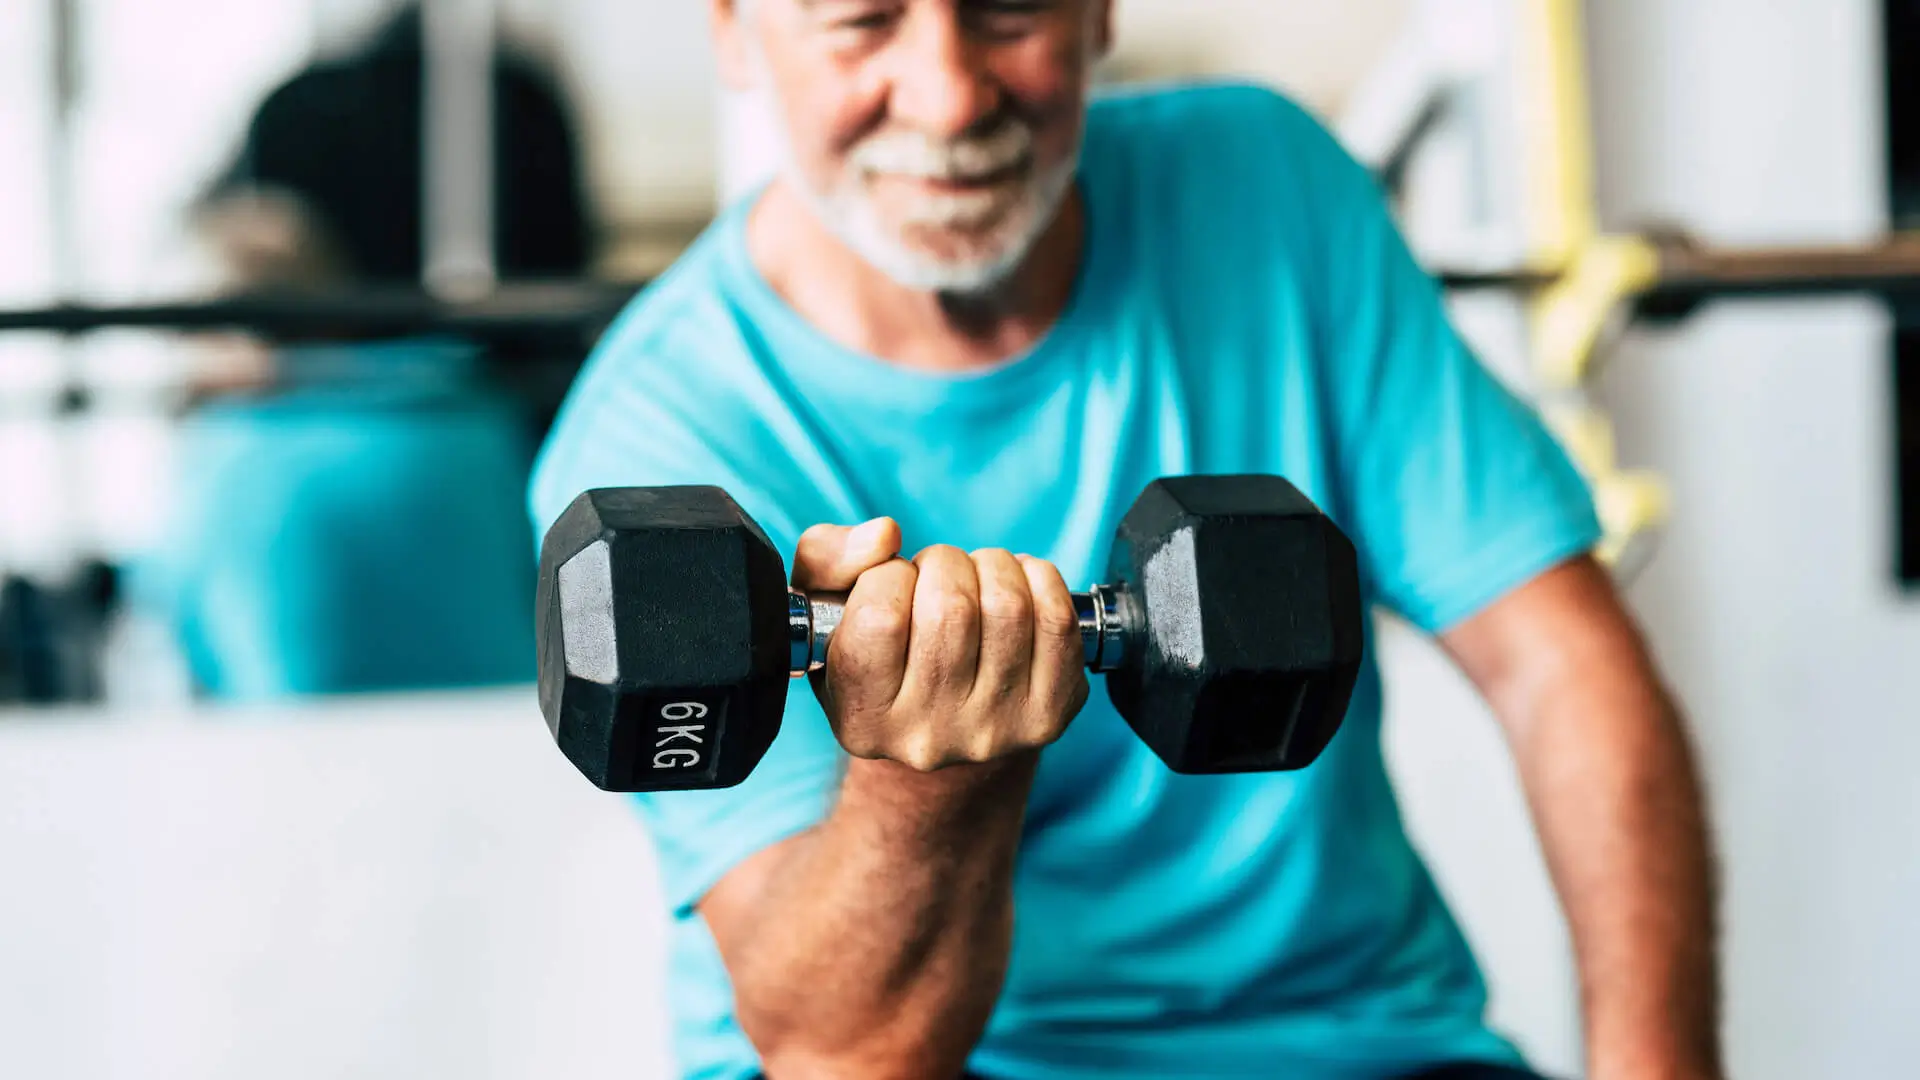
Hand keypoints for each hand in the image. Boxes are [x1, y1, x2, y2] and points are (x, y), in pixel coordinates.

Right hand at [792, 518, 1090, 772]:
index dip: (888, 576)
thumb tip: (884, 534)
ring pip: (1007, 604)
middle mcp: (926, 737)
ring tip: (975, 581)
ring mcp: (993, 730)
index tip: (893, 585)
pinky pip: (1057, 619)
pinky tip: (1019, 588)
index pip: (880, 616)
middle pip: (950, 606)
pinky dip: (1040, 580)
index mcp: (862, 718)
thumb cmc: (877, 651)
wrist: (941, 723)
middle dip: (943, 564)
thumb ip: (826, 558)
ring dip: (991, 567)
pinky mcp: (1047, 715)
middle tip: (937, 578)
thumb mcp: (824, 608)